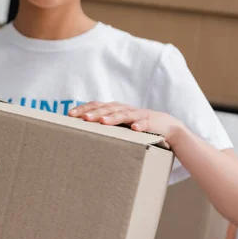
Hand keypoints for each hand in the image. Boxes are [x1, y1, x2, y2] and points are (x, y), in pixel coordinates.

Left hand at [68, 101, 185, 143]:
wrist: (167, 126)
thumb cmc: (136, 126)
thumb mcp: (119, 125)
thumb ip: (103, 126)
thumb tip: (79, 133)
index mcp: (115, 109)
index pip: (96, 105)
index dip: (84, 108)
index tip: (70, 114)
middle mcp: (125, 109)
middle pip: (108, 108)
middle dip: (95, 113)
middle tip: (84, 118)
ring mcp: (138, 115)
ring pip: (124, 114)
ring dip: (113, 118)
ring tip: (102, 122)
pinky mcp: (151, 122)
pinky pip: (145, 123)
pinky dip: (140, 125)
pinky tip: (134, 129)